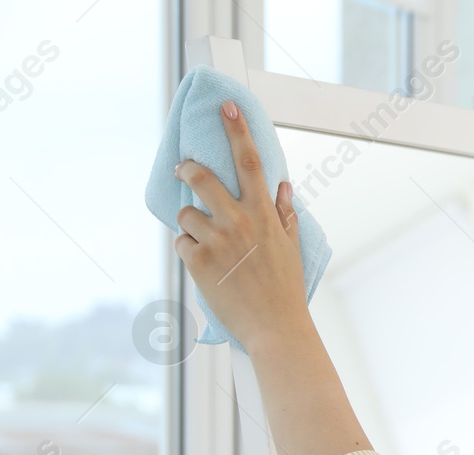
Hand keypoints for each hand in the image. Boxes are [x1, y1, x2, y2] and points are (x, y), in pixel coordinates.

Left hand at [171, 99, 310, 352]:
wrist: (276, 329)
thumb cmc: (286, 289)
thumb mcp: (292, 248)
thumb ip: (284, 213)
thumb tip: (282, 186)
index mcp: (264, 214)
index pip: (249, 161)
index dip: (237, 130)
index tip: (226, 107)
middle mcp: (239, 222)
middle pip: (202, 177)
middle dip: (189, 169)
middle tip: (185, 169)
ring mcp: (216, 241)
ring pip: (186, 213)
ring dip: (191, 222)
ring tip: (206, 241)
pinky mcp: (198, 262)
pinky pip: (181, 242)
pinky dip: (189, 250)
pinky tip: (206, 265)